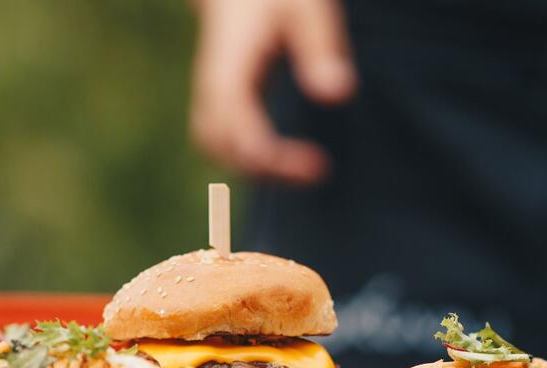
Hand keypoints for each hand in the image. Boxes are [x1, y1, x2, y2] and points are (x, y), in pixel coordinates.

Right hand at [190, 0, 354, 185]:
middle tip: (315, 172)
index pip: (239, 130)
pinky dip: (243, 154)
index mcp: (230, 66)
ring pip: (212, 144)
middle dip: (263, 170)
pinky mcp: (217, 90)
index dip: (273, 158)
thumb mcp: (306, 8)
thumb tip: (337, 95)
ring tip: (302, 171)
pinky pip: (217, 134)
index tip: (317, 166)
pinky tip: (283, 158)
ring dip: (251, 166)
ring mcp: (209, 88)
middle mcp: (212, 83)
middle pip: (219, 145)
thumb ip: (320, 48)